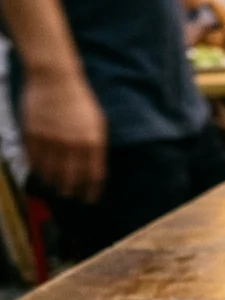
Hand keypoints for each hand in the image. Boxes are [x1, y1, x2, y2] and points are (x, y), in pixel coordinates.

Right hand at [21, 68, 106, 202]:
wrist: (54, 79)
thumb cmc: (80, 102)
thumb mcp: (98, 125)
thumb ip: (96, 148)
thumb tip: (93, 172)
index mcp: (92, 142)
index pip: (93, 176)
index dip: (91, 191)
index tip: (89, 199)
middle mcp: (72, 144)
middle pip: (71, 179)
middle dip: (71, 191)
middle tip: (70, 195)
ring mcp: (50, 140)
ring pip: (51, 172)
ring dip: (53, 183)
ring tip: (55, 187)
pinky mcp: (32, 134)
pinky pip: (34, 160)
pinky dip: (38, 170)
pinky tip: (41, 173)